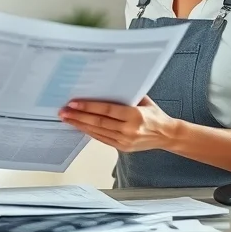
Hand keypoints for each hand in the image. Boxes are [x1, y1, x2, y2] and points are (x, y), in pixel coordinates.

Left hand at [58, 96, 177, 152]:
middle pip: (98, 122)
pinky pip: (101, 139)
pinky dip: (89, 132)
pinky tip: (80, 126)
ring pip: (97, 132)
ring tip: (67, 119)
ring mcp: (124, 141)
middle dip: (78, 117)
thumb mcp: (144, 100)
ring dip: (80, 125)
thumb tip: (105, 84)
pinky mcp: (122, 147)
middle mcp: (129, 130)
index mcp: (135, 115)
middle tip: (63, 112)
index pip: (106, 110)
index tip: (73, 103)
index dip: (88, 107)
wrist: (167, 135)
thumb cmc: (155, 115)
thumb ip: (126, 94)